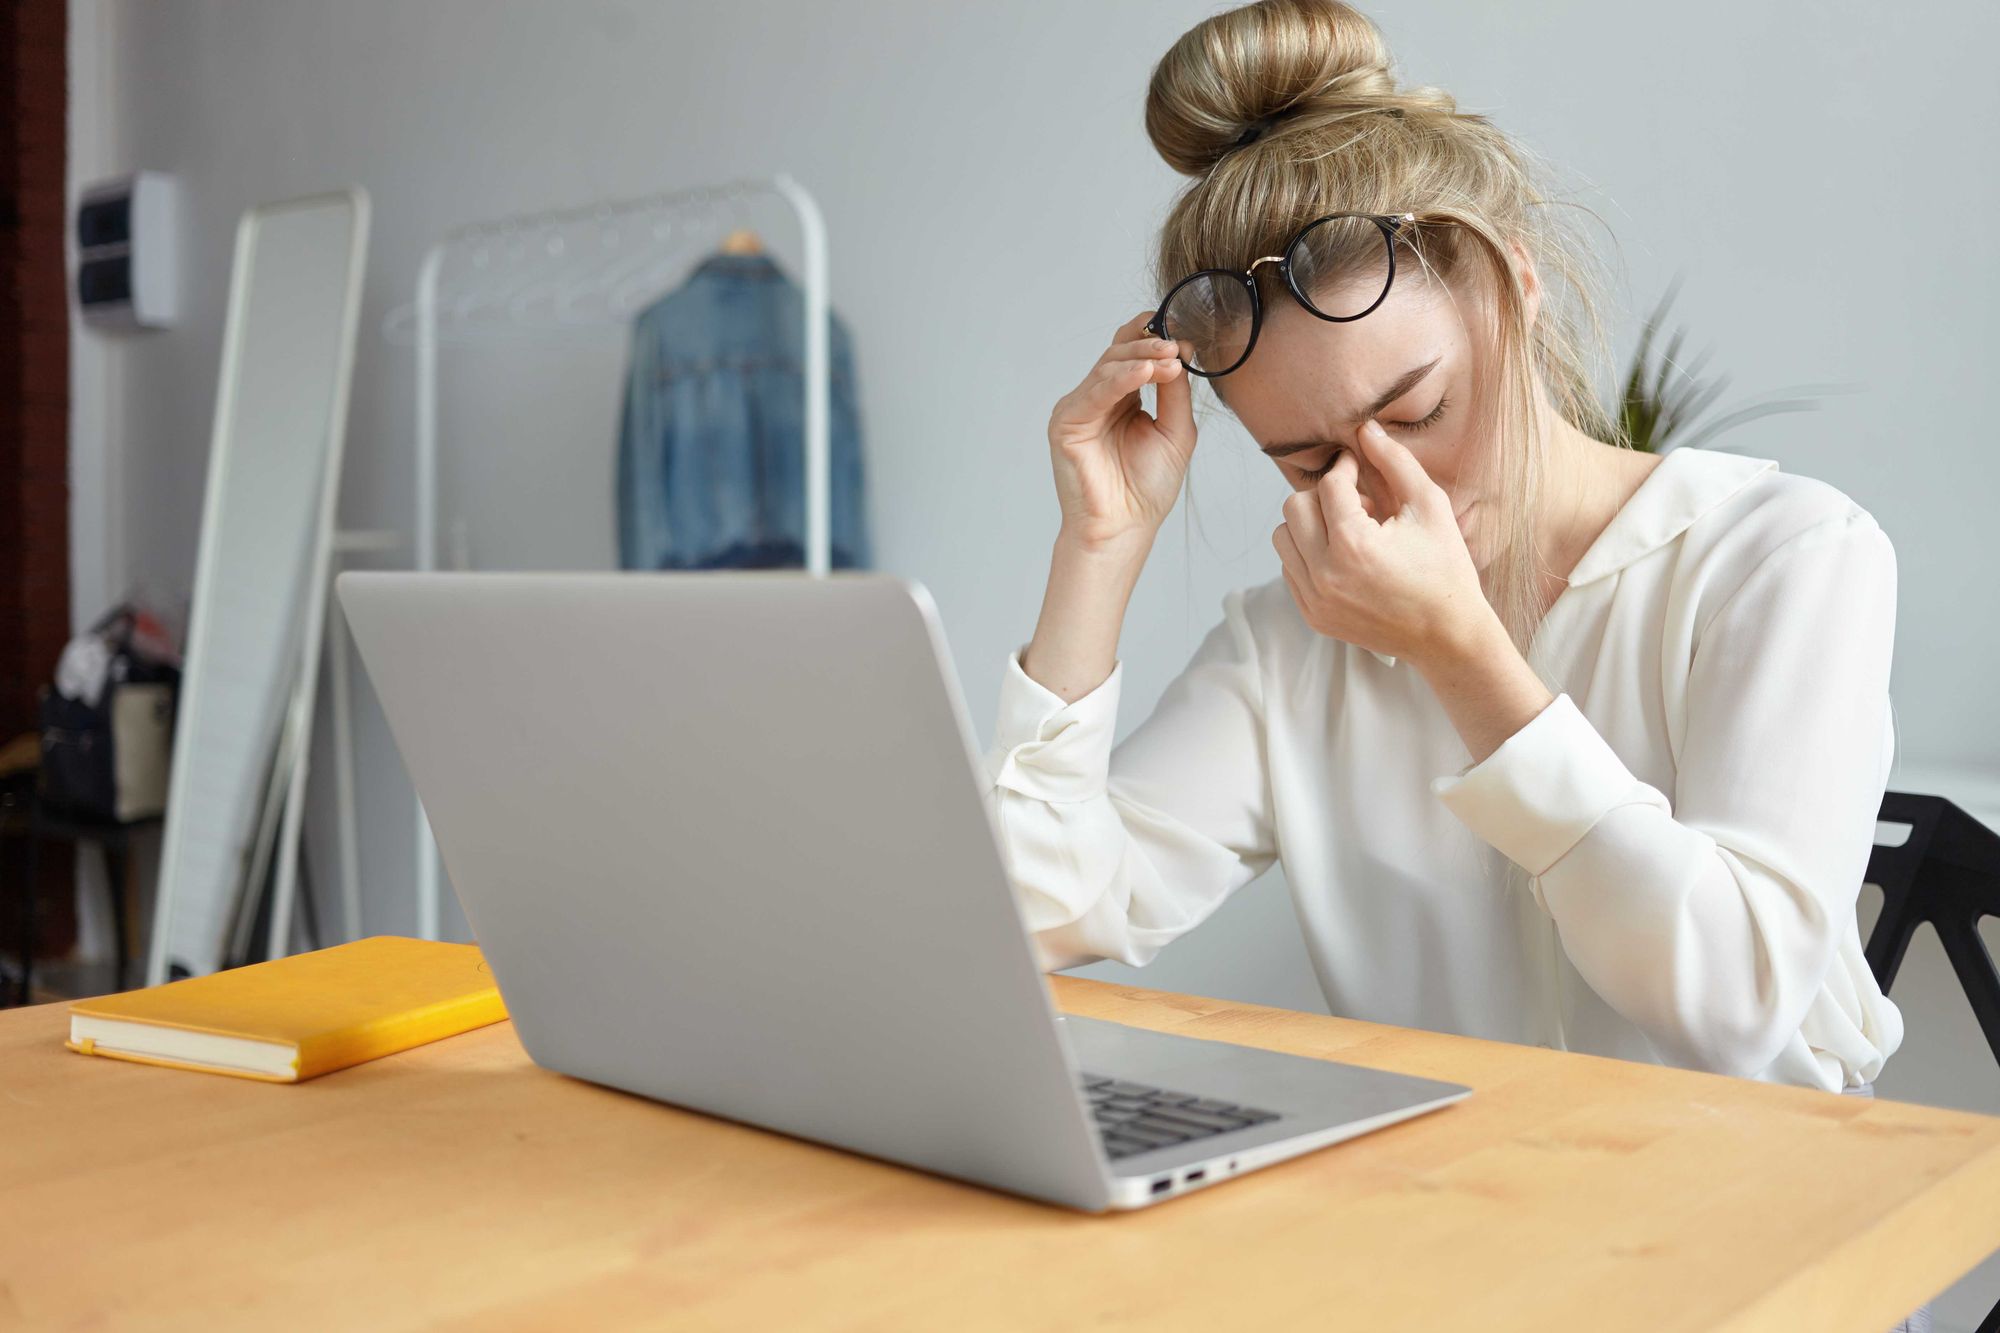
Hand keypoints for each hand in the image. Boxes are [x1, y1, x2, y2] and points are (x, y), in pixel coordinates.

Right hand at [1045, 310, 1195, 554]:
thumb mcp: (1175, 430)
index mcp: (1122, 398)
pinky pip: (1094, 393)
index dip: (1156, 340)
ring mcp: (1080, 408)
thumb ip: (1175, 392)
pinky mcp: (1066, 423)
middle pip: (1119, 354)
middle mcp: (1098, 398)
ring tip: (1168, 358)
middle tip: (1176, 346)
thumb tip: (1180, 352)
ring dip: (1140, 358)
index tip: (1185, 339)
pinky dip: (1120, 379)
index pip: (1133, 355)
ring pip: (1107, 367)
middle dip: (1150, 345)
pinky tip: (1144, 372)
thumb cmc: (1146, 487)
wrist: (1125, 527)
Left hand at [1272, 419, 1489, 664]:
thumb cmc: (1445, 568)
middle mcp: (1324, 575)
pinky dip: (1310, 553)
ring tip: (1351, 531)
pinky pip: (1290, 568)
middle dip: (1323, 496)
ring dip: (1311, 525)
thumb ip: (1395, 462)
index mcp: (1353, 547)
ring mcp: (1314, 599)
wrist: (1448, 636)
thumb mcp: (1430, 507)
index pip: (1328, 486)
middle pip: (1294, 508)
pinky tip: (1346, 557)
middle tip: (1357, 503)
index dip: (1344, 467)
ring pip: (1284, 537)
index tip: (1357, 465)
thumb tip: (1365, 428)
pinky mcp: (1312, 615)